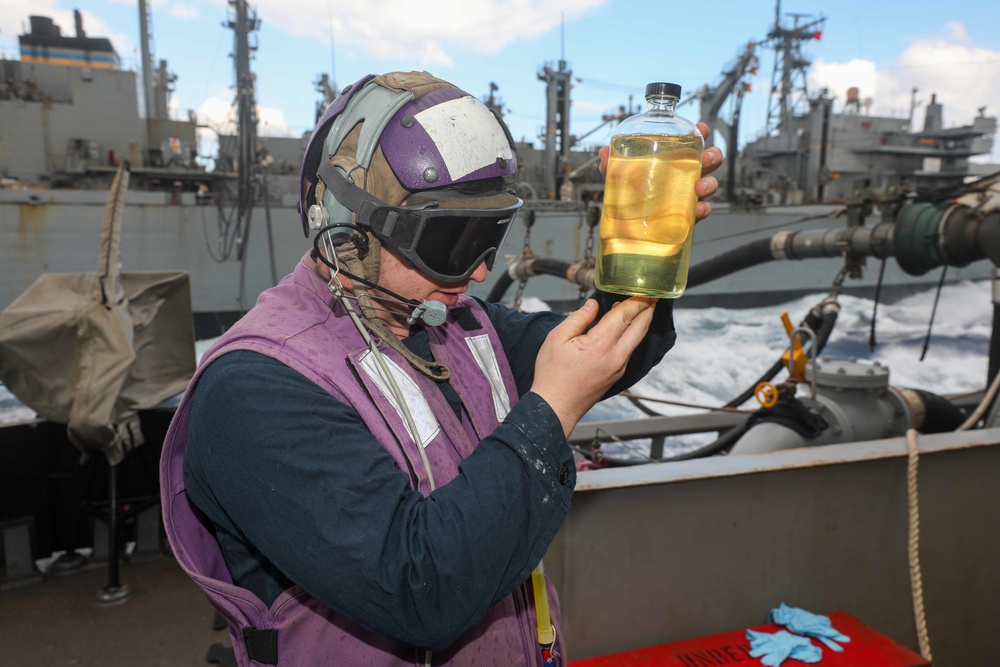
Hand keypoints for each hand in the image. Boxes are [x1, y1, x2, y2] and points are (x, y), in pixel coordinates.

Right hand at [531, 298, 655, 436]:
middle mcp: (616, 356)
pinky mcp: (617, 375)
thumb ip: (578, 318)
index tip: (644, 289)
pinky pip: (630, 349)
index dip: (636, 300)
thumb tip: (593, 305)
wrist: (555, 407)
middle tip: (653, 295)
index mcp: (601, 344)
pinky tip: (625, 327)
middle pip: (640, 327)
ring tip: (641, 307)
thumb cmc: (552, 374)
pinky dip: (632, 334)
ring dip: (641, 321)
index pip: (625, 315)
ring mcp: (619, 367)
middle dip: (647, 309)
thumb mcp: (557, 339)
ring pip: (637, 339)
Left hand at [599, 121, 722, 222]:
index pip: (693, 142)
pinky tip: (698, 209)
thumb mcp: (621, 177)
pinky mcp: (689, 216)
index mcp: (675, 160)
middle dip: (713, 156)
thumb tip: (604, 153)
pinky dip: (704, 209)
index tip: (702, 128)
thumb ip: (613, 165)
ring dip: (709, 184)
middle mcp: (686, 175)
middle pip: (709, 161)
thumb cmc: (632, 193)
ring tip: (698, 187)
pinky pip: (703, 211)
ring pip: (710, 185)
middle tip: (705, 159)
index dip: (702, 133)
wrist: (631, 226)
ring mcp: (689, 195)